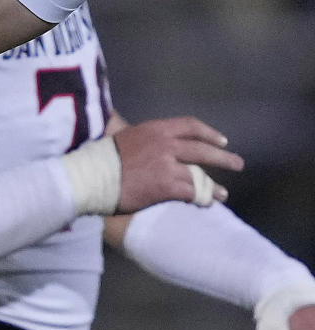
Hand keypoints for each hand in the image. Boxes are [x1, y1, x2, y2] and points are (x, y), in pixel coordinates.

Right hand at [109, 115, 242, 211]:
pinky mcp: (166, 186)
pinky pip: (191, 192)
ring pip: (200, 175)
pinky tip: (206, 203)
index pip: (190, 126)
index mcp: (156, 129)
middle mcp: (166, 144)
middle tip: (237, 164)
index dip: (209, 134)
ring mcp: (168, 166)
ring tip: (223, 194)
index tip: (221, 141)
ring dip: (214, 186)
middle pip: (203, 150)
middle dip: (223, 158)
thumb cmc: (102, 156)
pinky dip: (201, 198)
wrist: (92, 176)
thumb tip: (131, 126)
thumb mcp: (122, 135)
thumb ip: (138, 133)